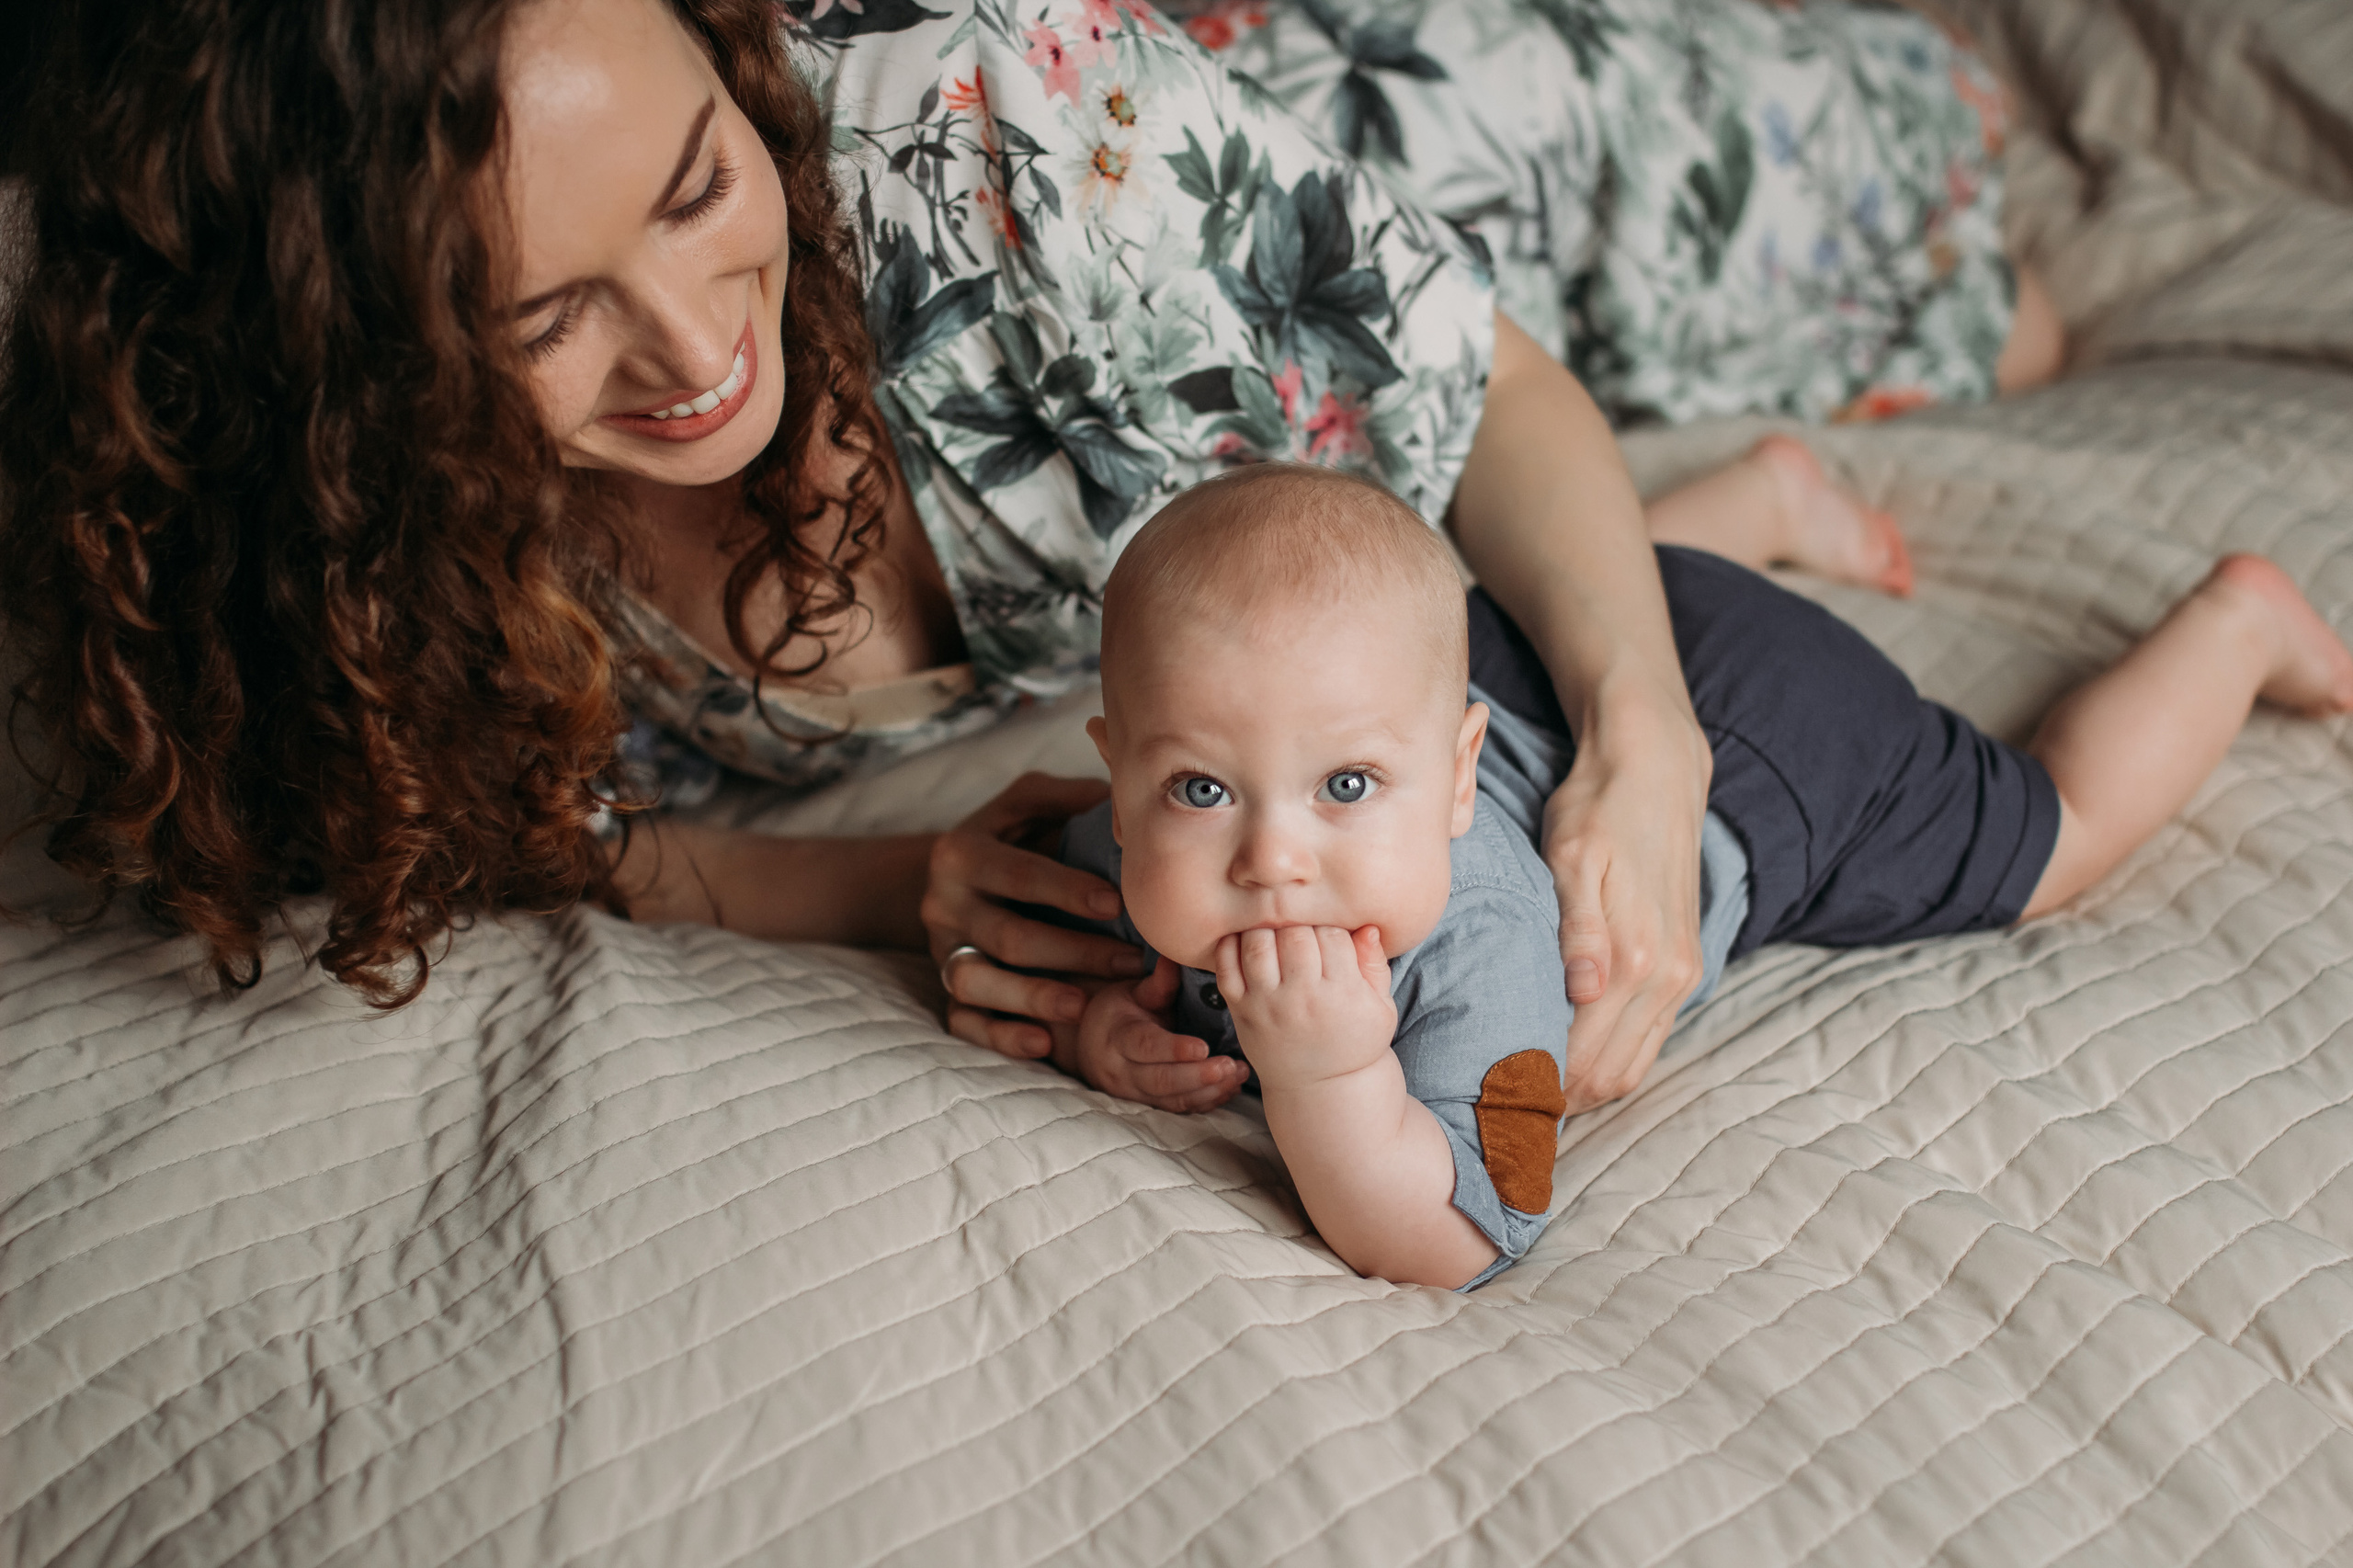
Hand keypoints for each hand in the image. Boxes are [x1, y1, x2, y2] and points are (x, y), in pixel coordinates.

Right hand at [923, 772, 1150, 1058]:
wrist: (950, 878)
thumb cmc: (1008, 837)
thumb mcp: (1024, 804)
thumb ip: (1063, 797)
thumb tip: (1116, 799)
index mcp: (961, 853)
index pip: (1019, 875)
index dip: (1067, 891)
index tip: (1118, 905)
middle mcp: (943, 905)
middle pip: (1007, 937)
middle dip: (1072, 951)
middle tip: (1130, 962)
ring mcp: (941, 952)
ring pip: (978, 983)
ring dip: (1033, 997)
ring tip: (1084, 1006)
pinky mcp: (944, 991)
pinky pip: (964, 1022)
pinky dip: (1000, 1036)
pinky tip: (1042, 1044)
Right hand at [1070, 958, 1251, 1111]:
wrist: (1092, 1045)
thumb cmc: (1120, 1012)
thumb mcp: (1133, 992)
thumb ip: (1158, 983)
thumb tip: (1174, 957)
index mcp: (1119, 1036)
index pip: (1146, 1046)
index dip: (1174, 1050)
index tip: (1203, 1048)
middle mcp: (1123, 1069)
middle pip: (1161, 1080)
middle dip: (1198, 1076)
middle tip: (1230, 1066)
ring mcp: (1134, 1093)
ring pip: (1172, 1100)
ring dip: (1208, 1091)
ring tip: (1238, 1075)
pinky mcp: (1148, 1106)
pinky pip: (1179, 1109)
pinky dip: (1206, 1101)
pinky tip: (1229, 1088)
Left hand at [1213, 925, 1396, 1089]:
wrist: (1322, 1089)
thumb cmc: (1355, 1042)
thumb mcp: (1381, 1009)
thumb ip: (1375, 965)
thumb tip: (1366, 927)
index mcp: (1342, 995)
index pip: (1333, 935)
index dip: (1332, 928)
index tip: (1331, 938)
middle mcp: (1301, 999)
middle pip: (1294, 934)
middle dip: (1300, 926)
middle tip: (1303, 933)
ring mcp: (1266, 1005)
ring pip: (1258, 942)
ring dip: (1267, 930)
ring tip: (1278, 935)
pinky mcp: (1241, 1011)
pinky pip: (1226, 965)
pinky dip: (1232, 945)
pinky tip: (1248, 943)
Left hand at [1541, 701, 1710, 1110]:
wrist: (1657, 773)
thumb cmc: (1598, 810)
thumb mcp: (1574, 857)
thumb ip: (1580, 928)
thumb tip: (1584, 991)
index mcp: (1633, 958)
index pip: (1585, 1056)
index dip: (1538, 1087)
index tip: (1493, 1107)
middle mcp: (1666, 977)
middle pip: (1610, 1075)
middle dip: (1559, 1101)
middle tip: (1501, 1116)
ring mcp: (1681, 976)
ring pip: (1635, 1065)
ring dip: (1589, 1088)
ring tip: (1531, 1097)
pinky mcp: (1685, 965)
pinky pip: (1651, 1038)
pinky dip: (1614, 1060)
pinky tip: (1573, 1060)